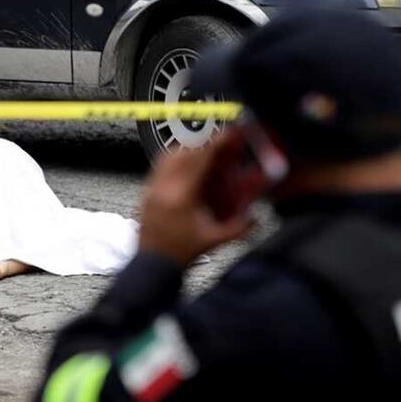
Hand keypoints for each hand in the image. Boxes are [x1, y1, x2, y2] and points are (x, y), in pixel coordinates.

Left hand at [137, 130, 257, 267]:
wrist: (152, 266)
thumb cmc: (180, 254)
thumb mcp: (214, 240)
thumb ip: (239, 227)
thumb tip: (255, 216)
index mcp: (180, 197)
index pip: (198, 160)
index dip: (214, 144)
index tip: (227, 134)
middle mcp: (162, 189)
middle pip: (181, 152)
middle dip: (201, 143)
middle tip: (217, 142)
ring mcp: (150, 190)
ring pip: (166, 157)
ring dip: (186, 150)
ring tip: (202, 152)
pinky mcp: (145, 194)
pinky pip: (158, 168)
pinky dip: (173, 161)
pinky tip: (185, 168)